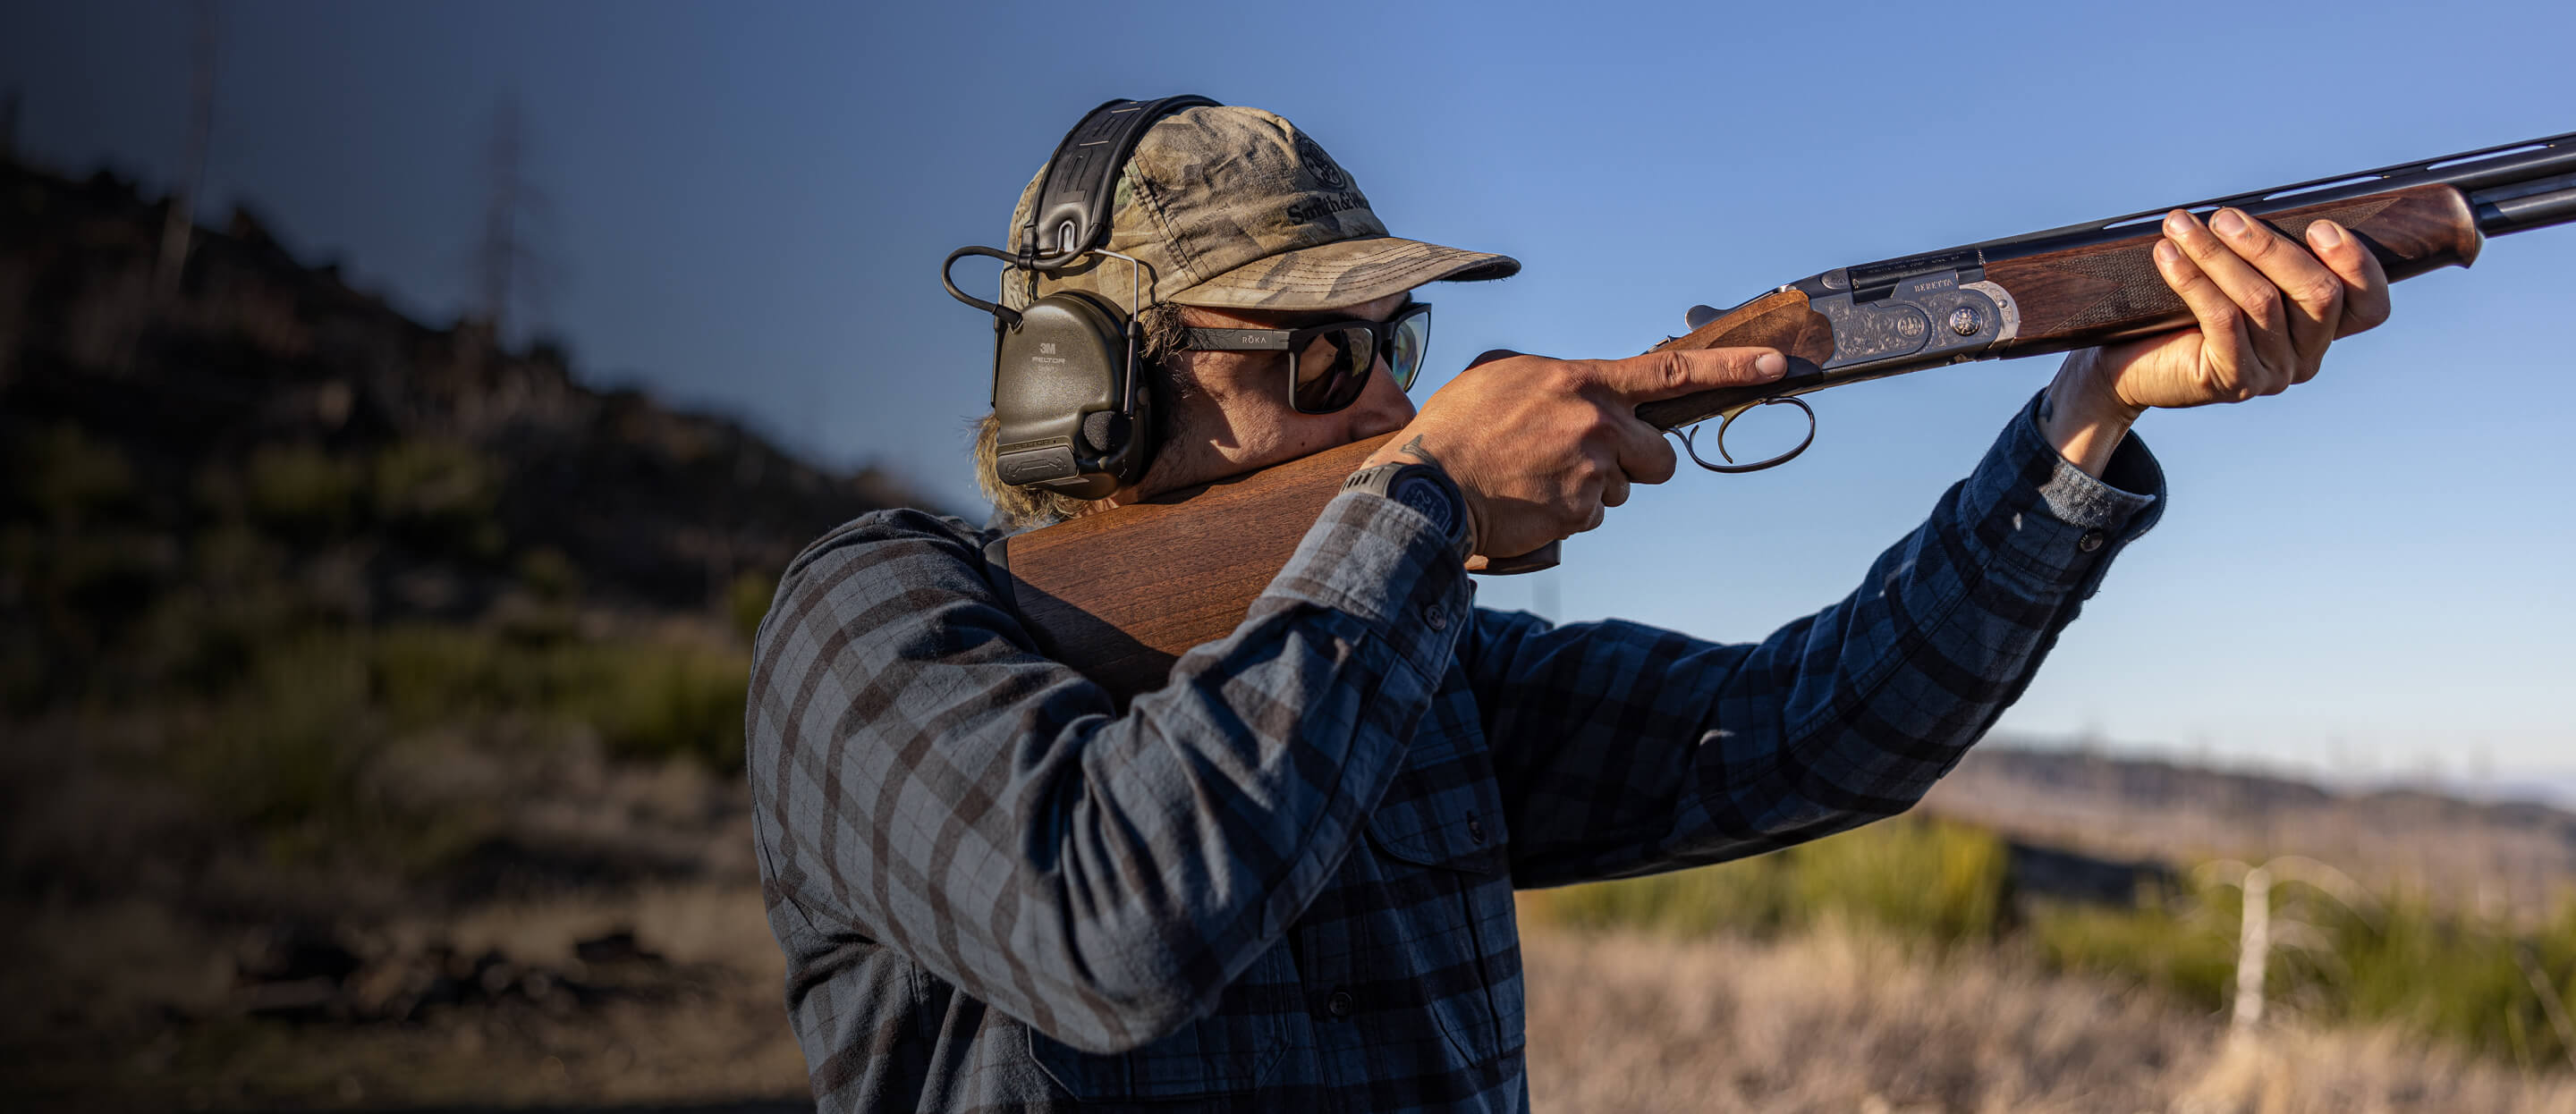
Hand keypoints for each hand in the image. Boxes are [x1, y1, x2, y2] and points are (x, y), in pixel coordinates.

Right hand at [1363, 347, 1789, 557]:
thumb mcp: (1504, 376)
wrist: (1423, 486)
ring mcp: (1590, 470)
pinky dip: (1566, 514)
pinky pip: (1593, 518)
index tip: (1777, 363)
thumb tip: (1579, 393)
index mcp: (1582, 381)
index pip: (1672, 371)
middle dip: (1633, 463)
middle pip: (1657, 455)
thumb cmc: (1456, 428)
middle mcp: (1596, 422)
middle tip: (1582, 461)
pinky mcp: (1579, 512)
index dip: (1732, 367)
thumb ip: (1556, 379)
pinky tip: (1528, 501)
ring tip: (1537, 478)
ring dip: (1592, 489)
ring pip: (1622, 489)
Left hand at [2043, 208, 2393, 472]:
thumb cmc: (2183, 313)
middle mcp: (2307, 356)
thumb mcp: (2233, 277)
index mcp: (2322, 328)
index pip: (2370, 304)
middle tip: (2223, 217)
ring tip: (2181, 226)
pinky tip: (2167, 255)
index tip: (2319, 226)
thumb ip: (2261, 254)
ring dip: (2218, 255)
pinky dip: (2194, 280)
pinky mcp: (2235, 381)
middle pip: (2319, 294)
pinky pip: (2223, 320)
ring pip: (2263, 302)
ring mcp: (2274, 373)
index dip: (2357, 265)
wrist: (2131, 364)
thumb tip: (2253, 210)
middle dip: (2269, 246)